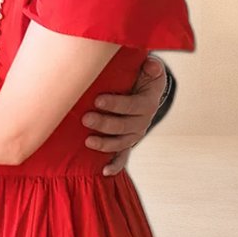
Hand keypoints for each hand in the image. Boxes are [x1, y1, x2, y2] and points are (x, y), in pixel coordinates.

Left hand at [83, 55, 165, 175]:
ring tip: (88, 141)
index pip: (132, 106)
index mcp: (147, 103)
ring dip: (105, 144)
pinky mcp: (128, 141)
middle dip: (104, 124)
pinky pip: (123, 157)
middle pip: (124, 126)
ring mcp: (135, 134)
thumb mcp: (150, 68)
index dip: (116, 104)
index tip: (97, 100)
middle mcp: (143, 121)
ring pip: (121, 143)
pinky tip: (104, 172)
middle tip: (86, 119)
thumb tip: (151, 64)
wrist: (146, 90)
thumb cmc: (142, 75)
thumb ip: (151, 66)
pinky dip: (115, 165)